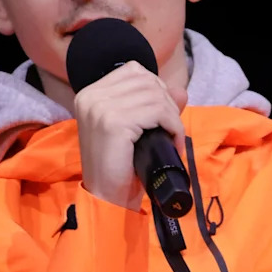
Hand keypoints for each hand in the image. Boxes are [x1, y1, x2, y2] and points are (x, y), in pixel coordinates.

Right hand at [74, 61, 187, 212]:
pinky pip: (157, 112)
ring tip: (172, 138)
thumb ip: (155, 107)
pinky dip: (172, 126)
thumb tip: (181, 90)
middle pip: (146, 81)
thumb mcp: (137, 131)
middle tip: (171, 129)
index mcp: (90, 94)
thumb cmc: (120, 168)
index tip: (163, 115)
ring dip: (172, 116)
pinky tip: (172, 141)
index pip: (133, 72)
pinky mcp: (114, 123)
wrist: (107, 200)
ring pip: (154, 95)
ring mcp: (100, 108)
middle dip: (167, 103)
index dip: (156, 90)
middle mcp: (91, 96)